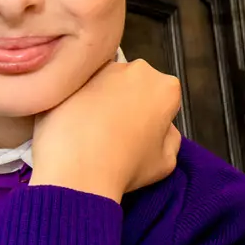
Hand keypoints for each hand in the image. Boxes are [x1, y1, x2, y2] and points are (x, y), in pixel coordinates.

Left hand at [33, 60, 183, 200]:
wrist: (78, 173)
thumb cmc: (125, 168)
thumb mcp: (167, 163)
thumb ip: (171, 138)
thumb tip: (161, 128)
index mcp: (166, 88)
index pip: (166, 99)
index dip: (156, 118)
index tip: (145, 134)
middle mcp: (137, 71)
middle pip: (137, 84)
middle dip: (131, 102)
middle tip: (119, 132)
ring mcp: (102, 71)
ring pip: (108, 83)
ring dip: (105, 100)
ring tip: (94, 131)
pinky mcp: (72, 78)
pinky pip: (81, 88)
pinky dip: (80, 102)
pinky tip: (76, 126)